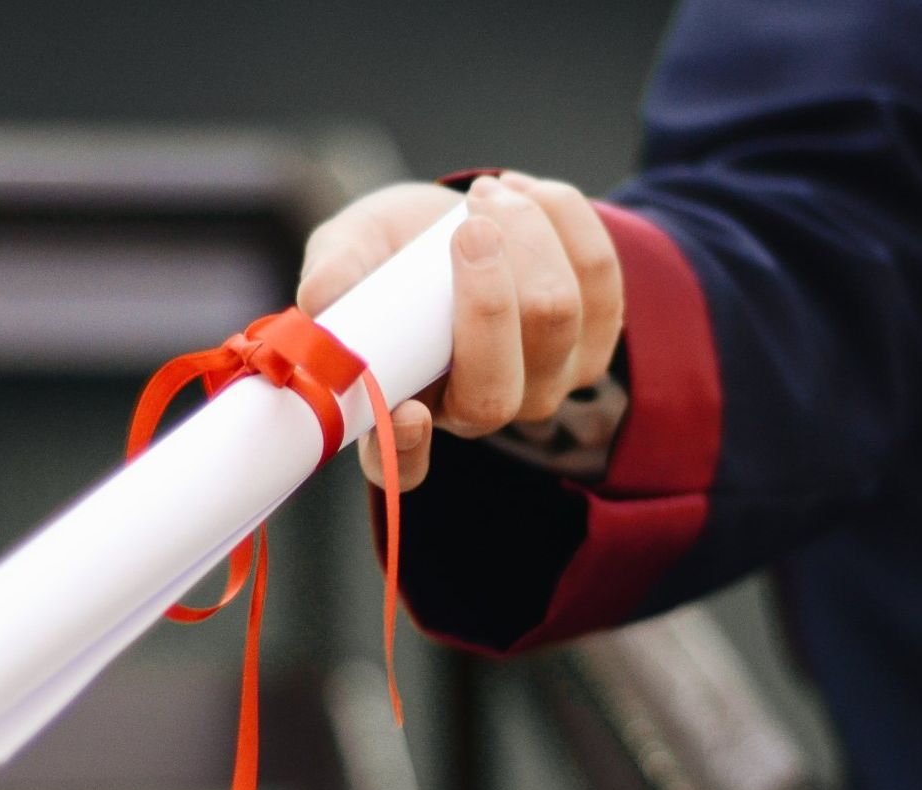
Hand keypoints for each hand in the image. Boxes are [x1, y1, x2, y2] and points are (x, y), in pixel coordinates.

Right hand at [297, 173, 623, 490]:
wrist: (463, 218)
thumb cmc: (395, 249)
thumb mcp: (352, 248)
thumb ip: (336, 271)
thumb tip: (321, 298)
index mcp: (407, 409)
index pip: (404, 465)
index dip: (408, 450)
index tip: (408, 412)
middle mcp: (481, 410)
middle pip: (498, 388)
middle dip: (488, 297)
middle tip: (468, 226)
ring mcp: (548, 380)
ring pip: (556, 317)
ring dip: (526, 236)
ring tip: (486, 194)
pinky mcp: (597, 336)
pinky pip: (600, 275)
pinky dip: (564, 218)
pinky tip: (525, 193)